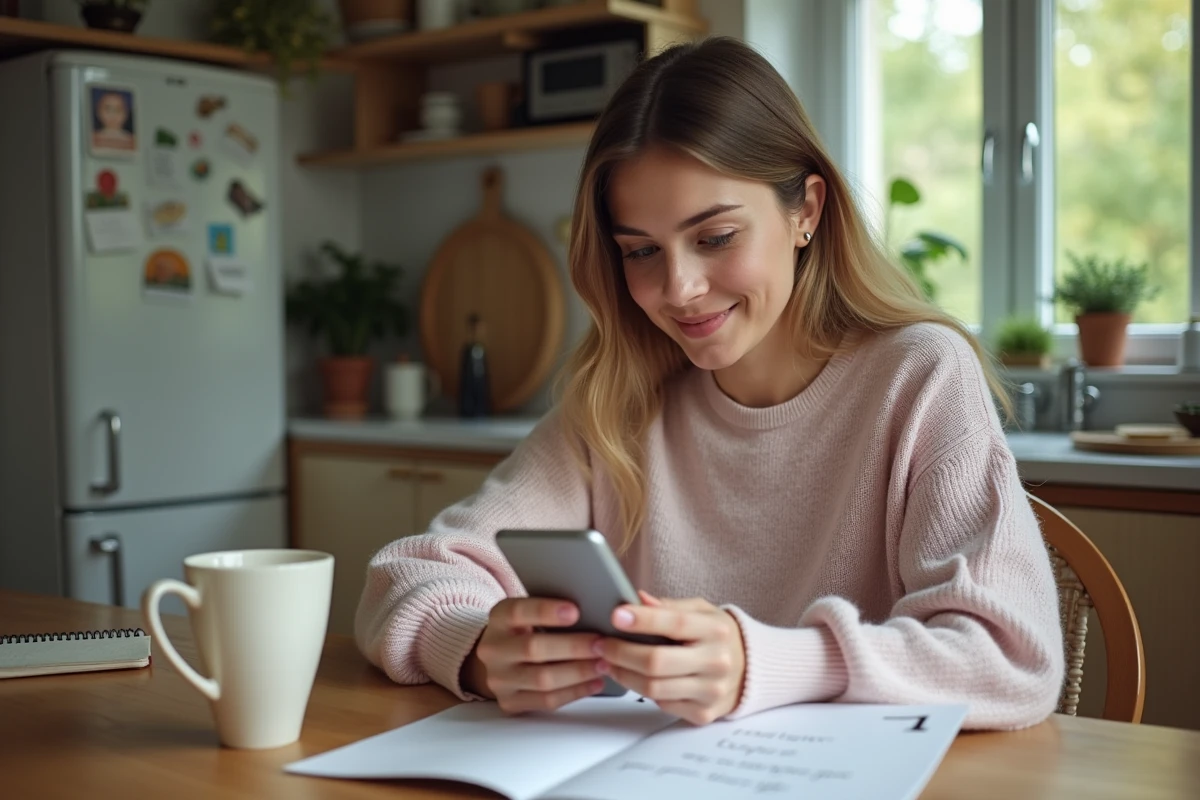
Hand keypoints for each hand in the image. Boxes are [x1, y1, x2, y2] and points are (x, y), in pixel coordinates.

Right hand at [469, 597, 607, 713]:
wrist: (500, 658)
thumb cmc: (526, 629)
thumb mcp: (529, 613)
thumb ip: (551, 611)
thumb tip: (593, 609)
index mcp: (498, 619)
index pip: (518, 612)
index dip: (545, 611)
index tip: (575, 611)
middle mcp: (493, 649)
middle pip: (533, 648)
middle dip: (573, 646)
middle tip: (601, 643)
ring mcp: (499, 679)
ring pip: (542, 679)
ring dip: (578, 672)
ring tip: (603, 663)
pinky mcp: (510, 702)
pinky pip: (547, 701)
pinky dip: (575, 692)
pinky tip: (595, 682)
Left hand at [594, 592, 745, 724]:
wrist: (751, 669)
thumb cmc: (716, 635)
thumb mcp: (701, 611)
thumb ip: (669, 606)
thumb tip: (636, 599)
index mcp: (715, 629)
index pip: (675, 623)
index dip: (642, 620)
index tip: (615, 615)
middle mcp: (716, 661)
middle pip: (657, 661)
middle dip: (620, 653)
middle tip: (600, 644)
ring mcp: (711, 690)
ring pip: (654, 687)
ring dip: (623, 675)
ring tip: (608, 662)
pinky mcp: (704, 713)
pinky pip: (662, 703)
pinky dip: (642, 691)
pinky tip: (633, 678)